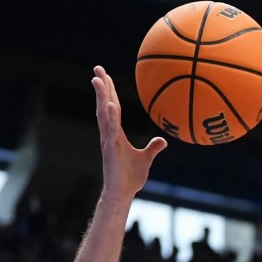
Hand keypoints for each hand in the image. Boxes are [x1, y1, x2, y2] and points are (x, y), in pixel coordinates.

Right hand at [92, 65, 167, 198]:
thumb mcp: (146, 159)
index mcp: (116, 133)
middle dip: (101, 87)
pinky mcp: (111, 150)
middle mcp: (109, 134)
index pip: (113, 107)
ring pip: (104, 115)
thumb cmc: (131, 177)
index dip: (109, 91)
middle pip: (104, 105)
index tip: (105, 75)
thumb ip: (153, 148)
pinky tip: (111, 106)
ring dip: (102, 97)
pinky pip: (111, 131)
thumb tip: (163, 140)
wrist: (123, 193)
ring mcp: (108, 141)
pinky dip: (111, 118)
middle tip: (97, 68)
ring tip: (99, 80)